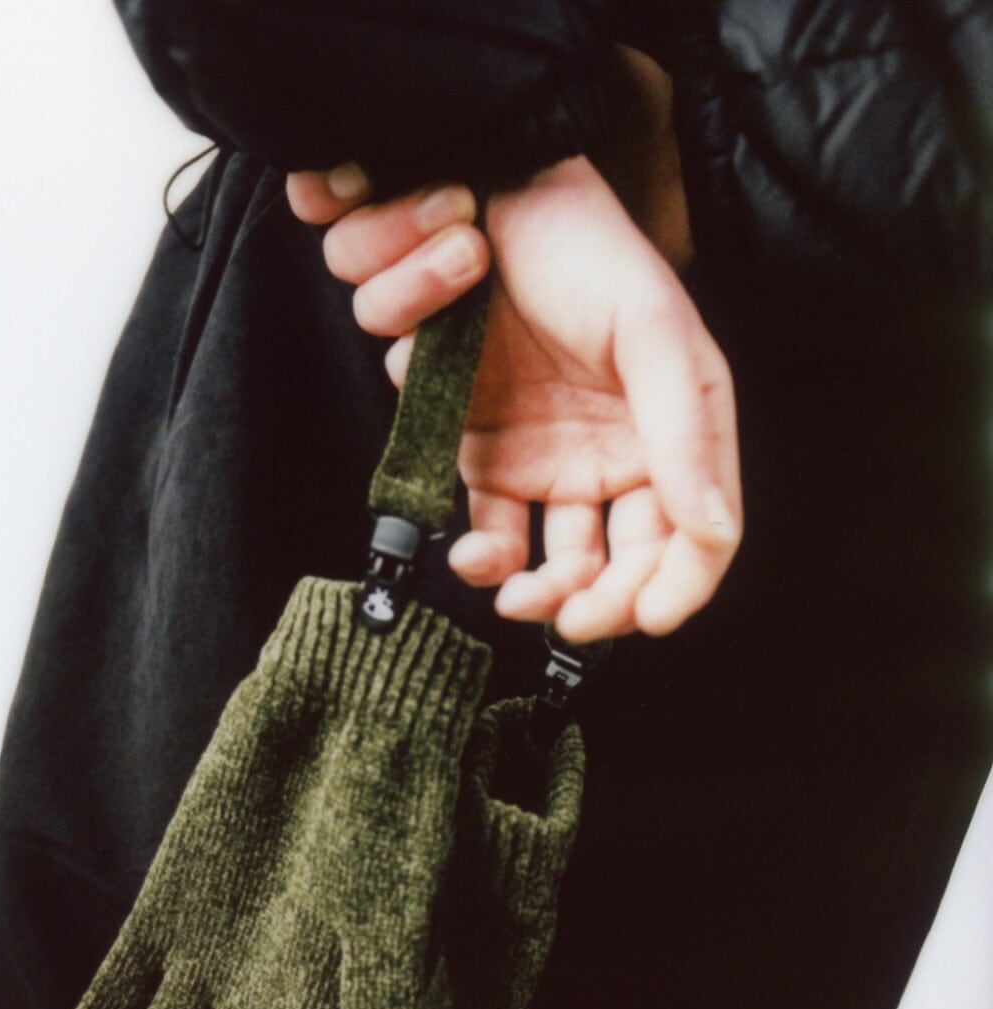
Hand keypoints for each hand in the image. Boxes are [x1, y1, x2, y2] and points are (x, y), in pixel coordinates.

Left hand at [287, 155, 739, 639]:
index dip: (679, 587)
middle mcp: (619, 461)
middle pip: (623, 564)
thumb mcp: (654, 333)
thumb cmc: (589, 257)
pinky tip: (476, 552)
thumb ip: (686, 433)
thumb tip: (716, 530)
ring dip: (538, 592)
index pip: (695, 537)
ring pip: (555, 560)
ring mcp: (551, 463)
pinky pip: (489, 526)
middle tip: (576, 620)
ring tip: (517, 593)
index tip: (648, 619)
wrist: (490, 204)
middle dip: (602, 604)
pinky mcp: (486, 455)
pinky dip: (483, 553)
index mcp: (677, 439)